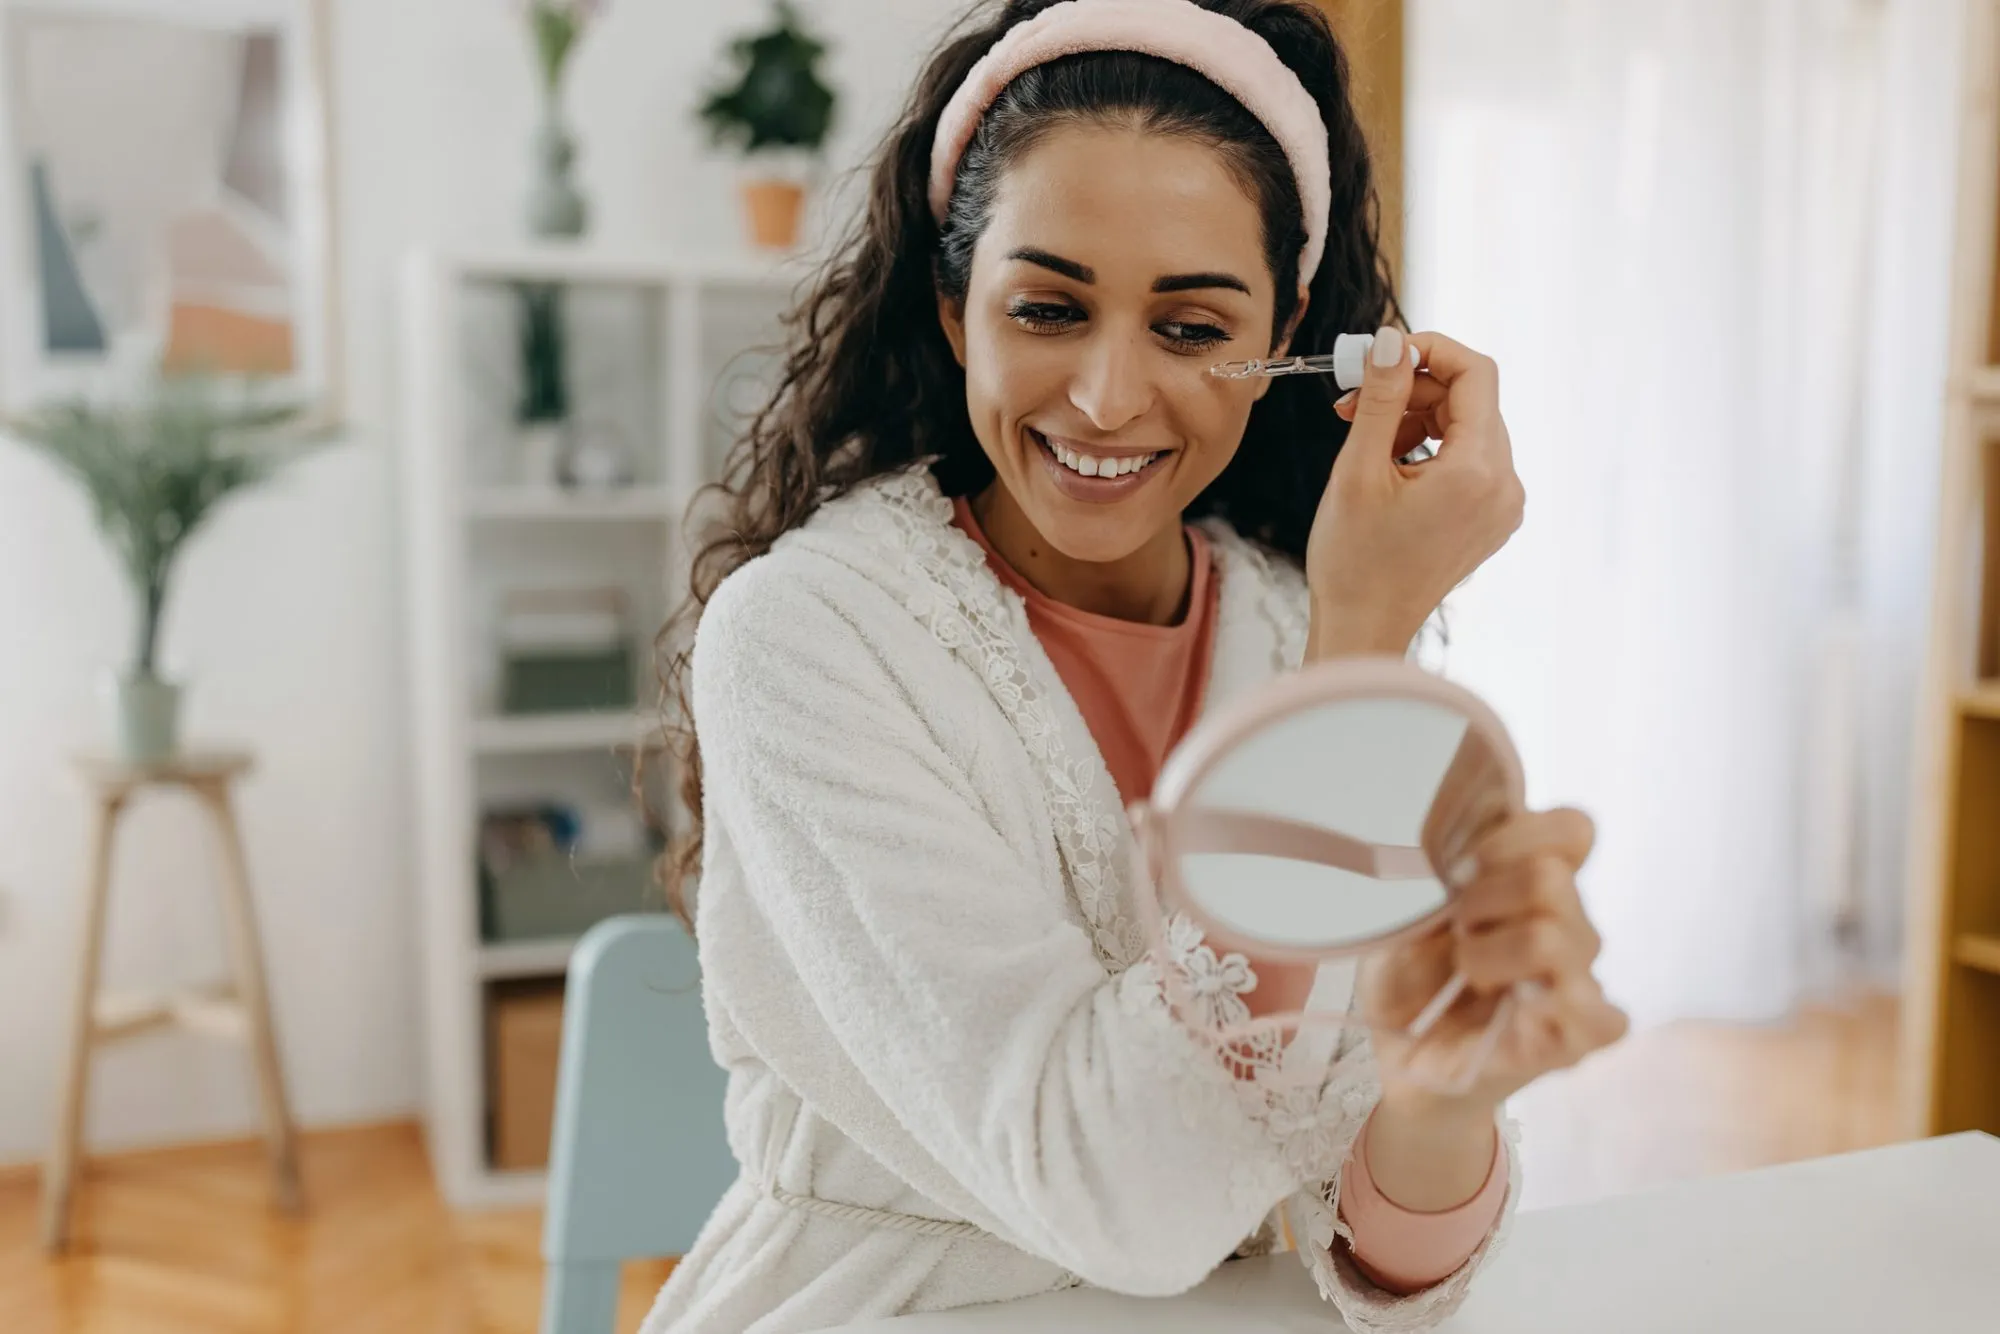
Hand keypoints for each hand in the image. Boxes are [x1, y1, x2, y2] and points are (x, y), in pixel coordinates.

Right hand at [1305, 328, 1525, 658]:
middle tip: (1356, 400)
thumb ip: (1382, 398)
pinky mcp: (1491, 518)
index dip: (1429, 351)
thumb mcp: (1358, 470)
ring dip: (1418, 417)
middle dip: (1414, 389)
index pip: (1475, 373)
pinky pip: (1470, 459)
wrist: (1365, 628)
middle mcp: (1505, 486)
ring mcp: (1503, 505)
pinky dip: (1431, 447)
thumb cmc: (1355, 561)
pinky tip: (1389, 464)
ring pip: (1469, 427)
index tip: (1382, 356)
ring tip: (1366, 437)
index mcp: (1477, 472)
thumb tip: (1393, 340)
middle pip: (1472, 400)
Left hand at [1359, 807, 1627, 1113]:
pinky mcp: (1581, 1035)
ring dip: (1488, 952)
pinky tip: (1504, 1005)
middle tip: (1452, 929)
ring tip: (1464, 972)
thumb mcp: (1404, 909)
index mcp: (1534, 882)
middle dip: (1482, 897)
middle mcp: (1569, 924)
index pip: (1572, 831)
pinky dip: (1543, 1003)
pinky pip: (1600, 1012)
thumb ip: (1447, 861)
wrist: (1399, 1056)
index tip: (1459, 867)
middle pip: (1551, 877)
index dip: (1516, 835)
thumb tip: (1480, 812)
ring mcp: (1580, 979)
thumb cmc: (1408, 977)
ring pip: (1554, 936)